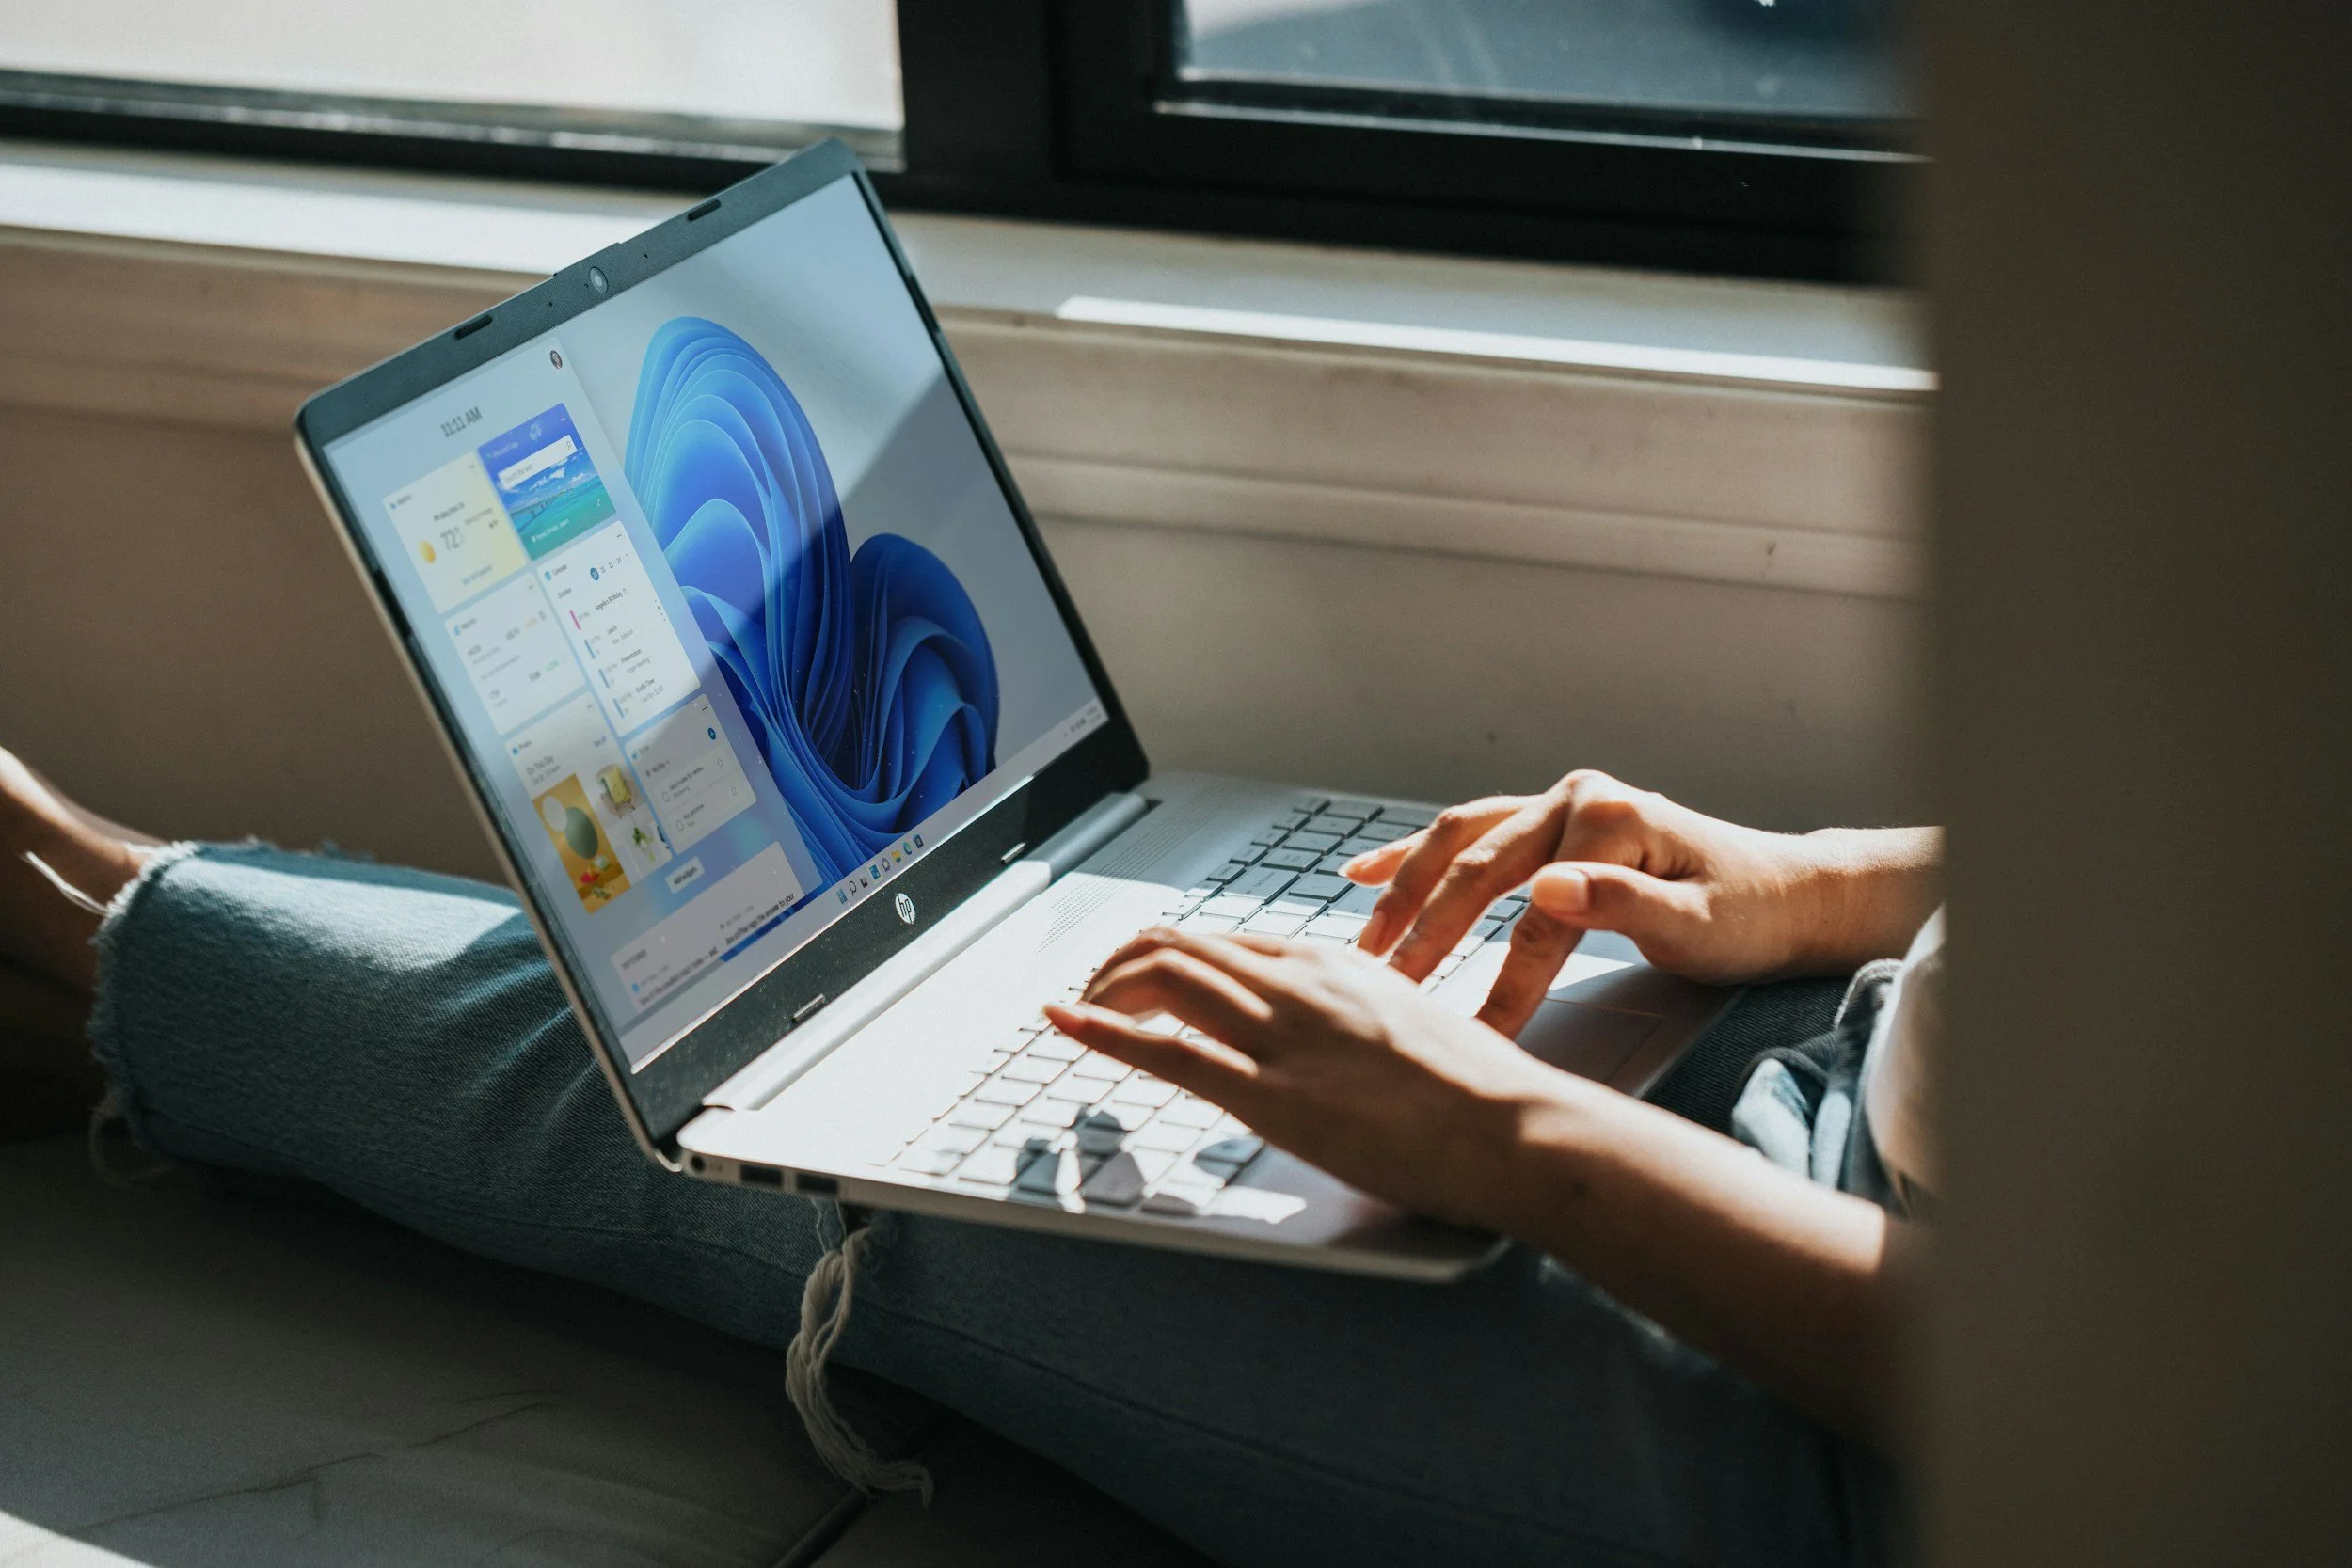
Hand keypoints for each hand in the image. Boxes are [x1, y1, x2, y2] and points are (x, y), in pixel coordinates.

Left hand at [1044, 929, 1566, 1231]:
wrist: (1517, 1126)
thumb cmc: (1483, 1092)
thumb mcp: (1413, 1025)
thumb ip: (1361, 1019)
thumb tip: (1339, 1038)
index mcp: (1334, 965)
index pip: (1225, 941)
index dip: (1168, 956)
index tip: (1140, 978)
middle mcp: (1299, 985)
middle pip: (1179, 946)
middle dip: (1119, 966)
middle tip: (1092, 995)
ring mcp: (1283, 1036)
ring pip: (1164, 978)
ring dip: (1104, 991)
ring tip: (1078, 1012)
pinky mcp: (1274, 1095)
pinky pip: (1169, 1050)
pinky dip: (1103, 1031)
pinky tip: (1068, 1025)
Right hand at [1344, 770, 1937, 1035]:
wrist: (1790, 894)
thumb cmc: (1750, 916)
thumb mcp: (1699, 924)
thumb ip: (1621, 904)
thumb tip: (1547, 888)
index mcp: (1609, 819)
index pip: (1535, 914)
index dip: (1500, 980)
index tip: (1470, 1036)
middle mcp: (1575, 798)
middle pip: (1478, 869)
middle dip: (1426, 933)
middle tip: (1384, 989)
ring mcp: (1559, 804)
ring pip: (1459, 844)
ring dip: (1405, 891)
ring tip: (1364, 944)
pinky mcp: (1551, 823)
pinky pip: (1469, 835)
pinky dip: (1415, 855)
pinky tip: (1364, 873)